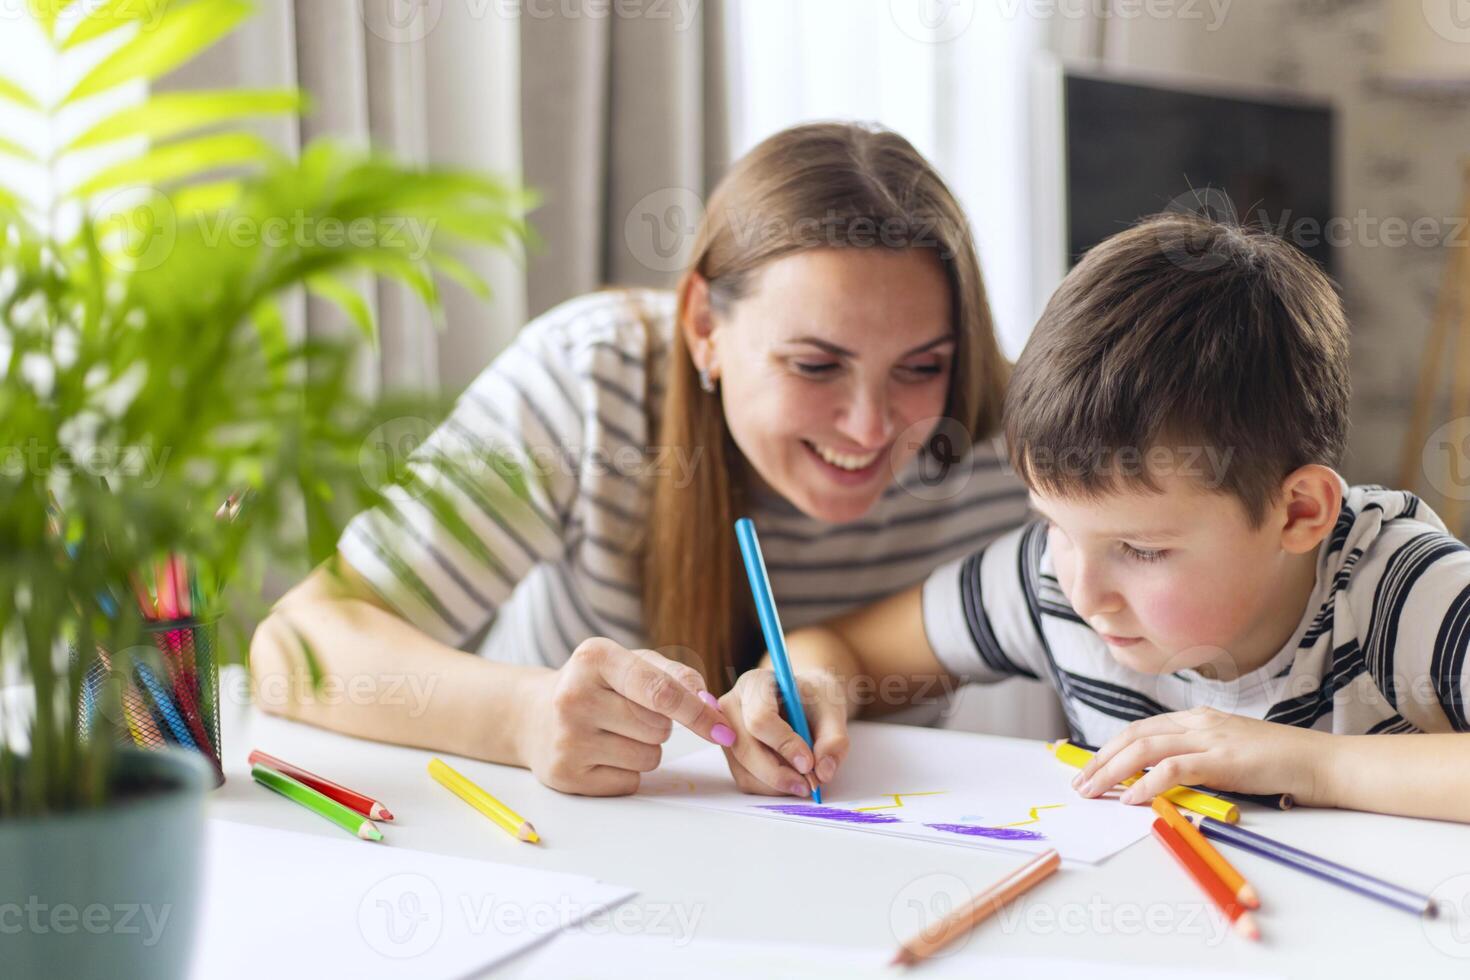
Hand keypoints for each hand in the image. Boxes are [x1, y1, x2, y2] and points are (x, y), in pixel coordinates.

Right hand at [519, 637, 734, 795]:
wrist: (534, 715)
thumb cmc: (598, 685)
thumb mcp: (632, 663)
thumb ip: (677, 676)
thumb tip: (710, 705)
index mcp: (594, 658)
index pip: (660, 691)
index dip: (698, 712)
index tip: (723, 730)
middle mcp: (573, 697)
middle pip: (658, 728)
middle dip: (660, 724)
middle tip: (631, 713)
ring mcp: (566, 739)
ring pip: (648, 757)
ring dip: (645, 748)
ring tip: (615, 732)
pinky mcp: (566, 776)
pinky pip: (630, 781)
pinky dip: (627, 771)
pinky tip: (602, 753)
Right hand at [717, 667, 849, 796]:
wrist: (803, 701)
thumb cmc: (813, 700)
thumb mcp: (832, 709)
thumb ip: (833, 739)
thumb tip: (823, 772)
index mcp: (754, 684)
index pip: (760, 718)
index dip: (784, 744)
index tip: (808, 763)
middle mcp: (732, 706)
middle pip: (746, 748)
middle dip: (779, 773)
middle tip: (810, 784)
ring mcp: (726, 733)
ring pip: (746, 770)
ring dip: (778, 784)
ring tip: (806, 780)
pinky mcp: (731, 756)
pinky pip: (747, 781)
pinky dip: (773, 788)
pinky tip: (792, 778)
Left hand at [1072, 707, 1336, 805]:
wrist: (1320, 762)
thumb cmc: (1278, 764)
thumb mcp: (1228, 756)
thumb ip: (1196, 762)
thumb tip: (1159, 784)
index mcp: (1197, 719)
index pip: (1142, 729)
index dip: (1111, 748)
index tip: (1090, 767)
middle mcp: (1198, 722)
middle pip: (1134, 736)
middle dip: (1101, 760)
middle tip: (1081, 783)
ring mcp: (1210, 738)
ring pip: (1145, 749)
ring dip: (1113, 772)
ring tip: (1094, 791)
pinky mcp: (1222, 759)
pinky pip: (1174, 769)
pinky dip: (1148, 783)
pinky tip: (1132, 799)